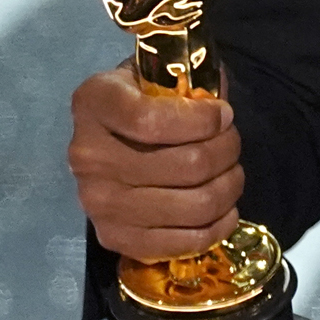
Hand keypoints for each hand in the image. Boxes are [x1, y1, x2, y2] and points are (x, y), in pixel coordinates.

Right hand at [67, 64, 242, 260]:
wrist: (107, 140)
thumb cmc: (142, 100)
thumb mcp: (158, 76)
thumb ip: (189, 83)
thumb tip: (223, 111)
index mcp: (94, 103)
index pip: (153, 120)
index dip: (202, 120)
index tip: (224, 115)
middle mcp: (88, 155)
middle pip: (187, 165)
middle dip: (227, 151)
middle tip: (232, 144)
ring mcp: (96, 202)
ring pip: (194, 204)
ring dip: (229, 188)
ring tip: (231, 174)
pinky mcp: (113, 237)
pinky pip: (182, 243)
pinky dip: (217, 227)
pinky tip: (225, 210)